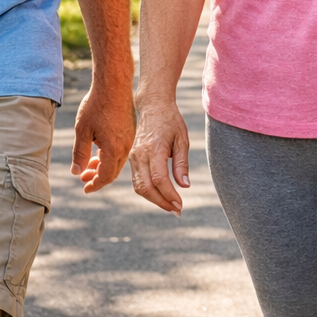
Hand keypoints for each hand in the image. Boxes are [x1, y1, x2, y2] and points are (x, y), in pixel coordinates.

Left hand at [70, 78, 134, 192]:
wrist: (114, 83)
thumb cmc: (97, 105)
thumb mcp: (82, 131)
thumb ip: (79, 154)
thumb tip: (77, 172)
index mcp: (114, 150)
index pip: (105, 177)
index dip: (94, 185)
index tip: (85, 189)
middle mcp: (125, 147)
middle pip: (113, 172)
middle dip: (98, 177)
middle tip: (82, 178)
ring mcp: (130, 139)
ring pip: (117, 161)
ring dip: (103, 166)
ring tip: (88, 165)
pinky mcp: (130, 131)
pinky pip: (121, 151)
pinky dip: (110, 156)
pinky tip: (98, 151)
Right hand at [126, 97, 189, 213]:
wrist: (152, 106)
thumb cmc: (171, 121)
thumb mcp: (182, 139)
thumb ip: (182, 163)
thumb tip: (184, 185)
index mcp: (153, 148)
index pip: (158, 179)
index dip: (169, 195)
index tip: (180, 204)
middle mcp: (139, 155)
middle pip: (145, 187)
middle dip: (161, 202)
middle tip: (177, 210)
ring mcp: (133, 157)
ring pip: (139, 187)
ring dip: (154, 200)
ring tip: (171, 206)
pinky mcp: (132, 159)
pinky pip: (137, 181)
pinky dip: (148, 191)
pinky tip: (162, 195)